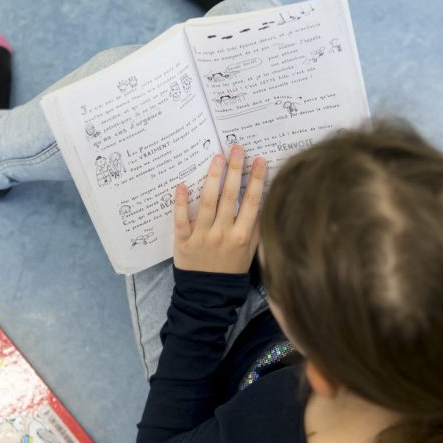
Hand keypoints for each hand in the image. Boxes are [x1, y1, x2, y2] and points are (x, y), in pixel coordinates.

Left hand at [173, 144, 266, 273]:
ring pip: (207, 203)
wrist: (208, 294)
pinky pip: (181, 219)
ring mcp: (202, 236)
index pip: (252, 203)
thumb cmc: (231, 269)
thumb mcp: (250, 251)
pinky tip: (182, 185)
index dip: (257, 180)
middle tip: (236, 148)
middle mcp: (222, 234)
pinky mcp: (183, 241)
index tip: (260, 160)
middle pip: (230, 197)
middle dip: (235, 170)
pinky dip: (180, 202)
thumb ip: (255, 227)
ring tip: (217, 158)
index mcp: (242, 236)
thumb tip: (262, 198)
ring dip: (212, 178)